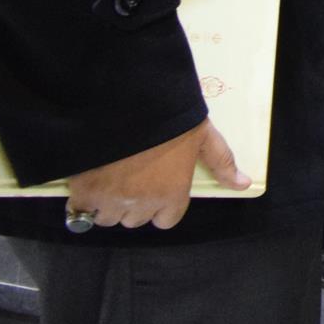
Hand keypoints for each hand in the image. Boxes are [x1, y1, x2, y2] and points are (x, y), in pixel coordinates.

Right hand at [64, 117, 244, 229]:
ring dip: (109, 204)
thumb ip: (221, 162)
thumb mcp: (203, 135)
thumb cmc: (170, 118)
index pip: (167, 220)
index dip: (163, 205)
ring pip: (107, 218)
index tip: (158, 188)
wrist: (125, 103)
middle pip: (136, 220)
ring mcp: (110, 201)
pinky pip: (80, 210)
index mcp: (172, 194)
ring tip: (113, 178)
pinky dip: (84, 200)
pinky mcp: (83, 192)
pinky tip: (92, 179)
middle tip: (134, 179)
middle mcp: (141, 204)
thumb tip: (243, 184)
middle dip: (135, 204)